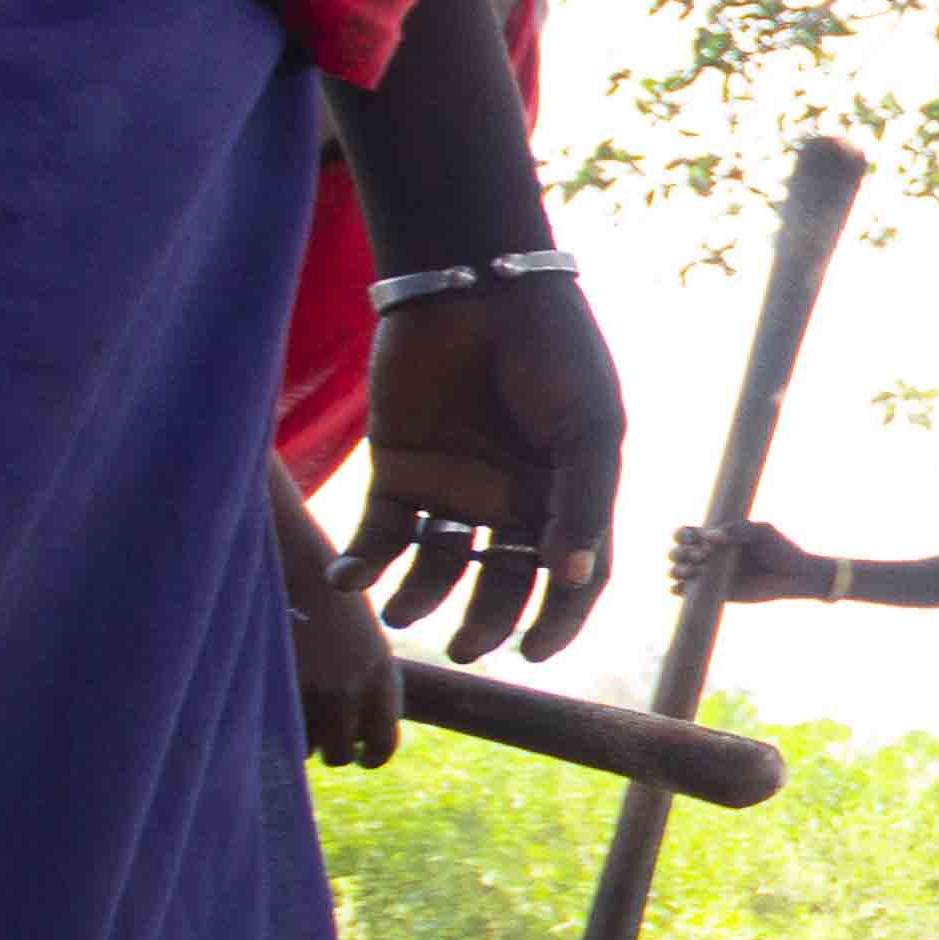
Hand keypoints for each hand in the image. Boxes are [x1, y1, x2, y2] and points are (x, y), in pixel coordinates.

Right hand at [280, 527, 402, 768]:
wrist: (284, 558)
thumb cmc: (322, 594)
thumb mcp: (359, 638)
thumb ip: (361, 683)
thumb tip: (351, 737)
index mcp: (379, 676)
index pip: (383, 743)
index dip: (370, 755)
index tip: (359, 757)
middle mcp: (348, 691)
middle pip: (339, 754)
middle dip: (326, 746)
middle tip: (312, 724)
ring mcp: (304, 693)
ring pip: (301, 748)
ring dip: (295, 736)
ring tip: (286, 703)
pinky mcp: (269, 690)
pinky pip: (269, 733)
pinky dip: (267, 726)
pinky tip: (265, 700)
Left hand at [341, 281, 623, 662]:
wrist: (477, 287)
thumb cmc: (552, 353)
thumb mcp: (587, 428)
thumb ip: (583, 504)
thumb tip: (574, 579)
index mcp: (569, 493)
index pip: (572, 575)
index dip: (559, 618)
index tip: (532, 652)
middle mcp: (513, 499)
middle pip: (502, 580)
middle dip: (485, 620)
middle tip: (466, 647)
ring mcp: (454, 485)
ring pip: (438, 566)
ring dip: (420, 598)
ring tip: (404, 615)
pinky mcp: (398, 468)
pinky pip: (380, 531)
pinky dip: (362, 561)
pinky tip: (350, 578)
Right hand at [671, 519, 828, 605]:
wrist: (796, 576)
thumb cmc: (780, 549)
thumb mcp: (762, 532)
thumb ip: (737, 530)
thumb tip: (709, 536)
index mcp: (717, 536)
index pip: (688, 533)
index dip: (683, 535)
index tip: (694, 538)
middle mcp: (710, 555)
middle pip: (678, 552)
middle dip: (679, 553)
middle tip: (700, 557)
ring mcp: (712, 575)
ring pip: (680, 572)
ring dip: (677, 571)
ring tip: (691, 571)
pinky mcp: (717, 593)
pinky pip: (690, 593)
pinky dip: (679, 591)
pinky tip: (680, 588)